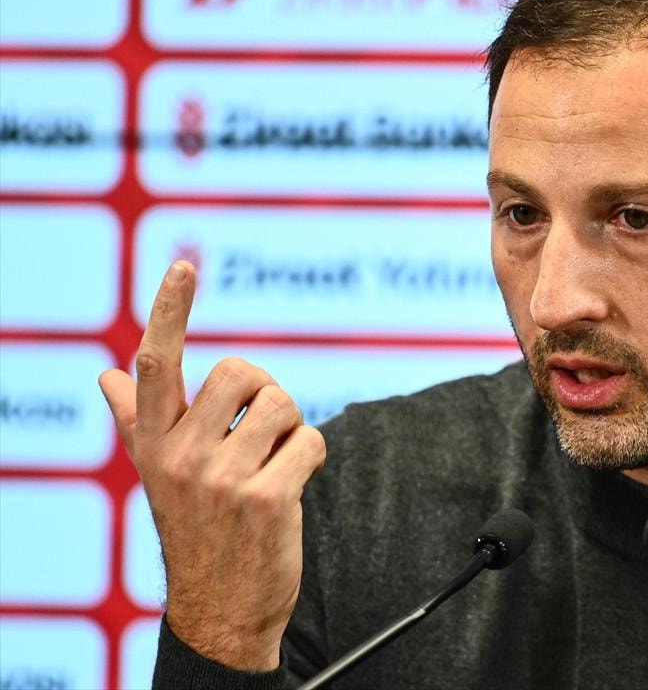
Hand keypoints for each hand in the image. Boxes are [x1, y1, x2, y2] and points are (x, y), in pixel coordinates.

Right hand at [99, 261, 325, 670]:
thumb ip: (137, 423)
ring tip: (275, 467)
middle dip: (267, 395)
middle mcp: (180, 457)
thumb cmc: (197, 530)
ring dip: (293, 430)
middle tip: (262, 436)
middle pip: (244, 373)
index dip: (170, 310)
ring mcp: (221, 480)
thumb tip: (107, 377)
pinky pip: (312, 442)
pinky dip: (312, 458)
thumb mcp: (159, 476)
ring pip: (285, 406)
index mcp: (153, 443)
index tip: (184, 266)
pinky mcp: (266, 501)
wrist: (222, 610)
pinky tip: (292, 490)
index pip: (157, 364)